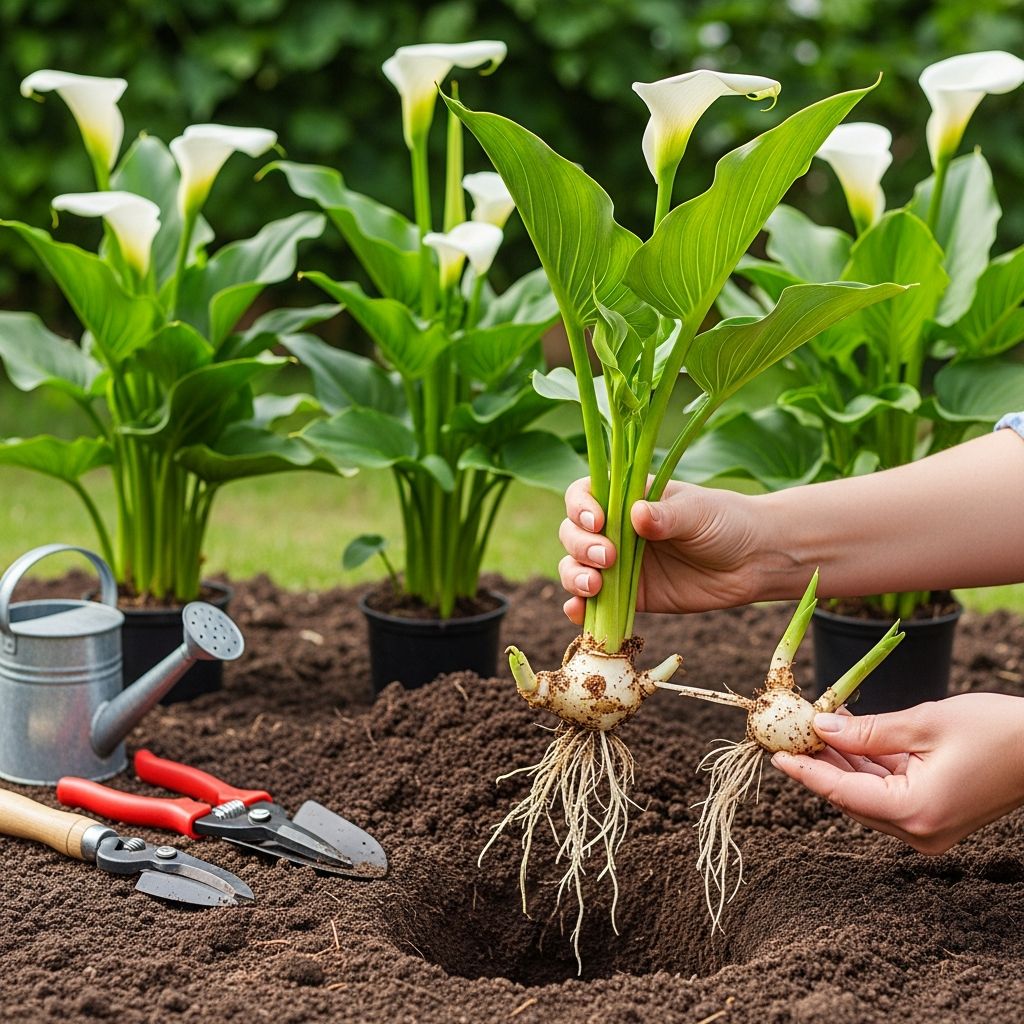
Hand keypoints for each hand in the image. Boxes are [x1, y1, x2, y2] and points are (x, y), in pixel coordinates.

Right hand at [558, 477, 764, 623]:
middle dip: (581, 546)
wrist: (752, 561)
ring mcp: (619, 564)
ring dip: (575, 576)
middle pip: (573, 533)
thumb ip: (666, 516)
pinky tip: (580, 612)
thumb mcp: (698, 512)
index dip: (580, 507)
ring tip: (594, 586)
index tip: (598, 521)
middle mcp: (616, 530)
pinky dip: (579, 608)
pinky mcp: (628, 597)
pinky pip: (593, 603)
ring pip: (575, 567)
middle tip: (610, 558)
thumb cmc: (725, 522)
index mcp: (627, 498)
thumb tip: (636, 515)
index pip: (584, 495)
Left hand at [771, 693, 1023, 853]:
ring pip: (867, 793)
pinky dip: (866, 764)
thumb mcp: (924, 723)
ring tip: (811, 725)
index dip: (805, 772)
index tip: (775, 756)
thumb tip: (821, 728)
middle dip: (819, 763)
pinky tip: (846, 732)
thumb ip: (868, 731)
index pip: (842, 793)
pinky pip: (888, 790)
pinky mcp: (936, 813)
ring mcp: (928, 825)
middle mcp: (918, 829)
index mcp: (914, 812)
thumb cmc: (997, 731)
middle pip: (850, 796)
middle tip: (787, 733)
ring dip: (841, 760)